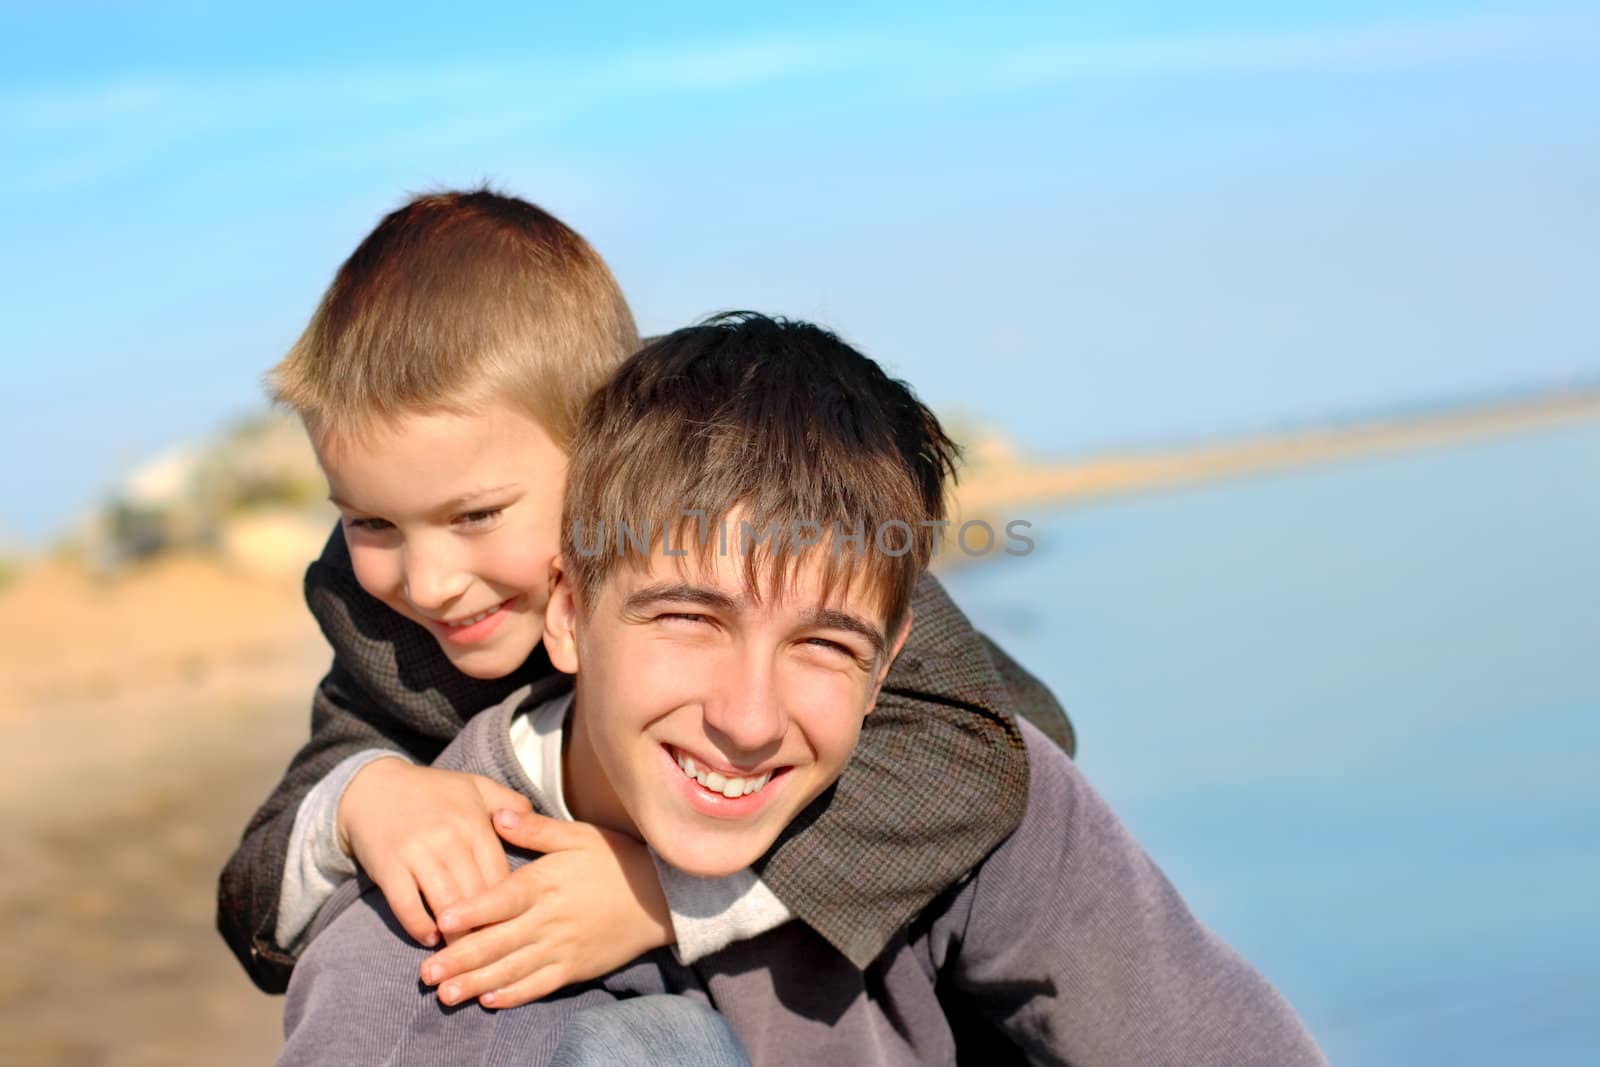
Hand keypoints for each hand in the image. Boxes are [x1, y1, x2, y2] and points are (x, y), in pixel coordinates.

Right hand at [337, 759, 533, 947]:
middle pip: (477, 895)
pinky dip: (419, 926)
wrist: (373, 786)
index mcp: (475, 823)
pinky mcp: (388, 866)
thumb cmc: (432, 792)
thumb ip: (511, 803)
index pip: (500, 875)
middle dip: (488, 927)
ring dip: (457, 934)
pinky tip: (430, 938)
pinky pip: (407, 905)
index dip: (510, 906)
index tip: (518, 928)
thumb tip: (539, 824)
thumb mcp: (476, 787)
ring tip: (466, 955)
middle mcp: (449, 838)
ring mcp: (417, 853)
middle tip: (496, 952)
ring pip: (446, 904)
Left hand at [419, 809, 673, 1008]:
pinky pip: (539, 986)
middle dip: (459, 959)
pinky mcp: (575, 968)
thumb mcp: (579, 835)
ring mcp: (562, 948)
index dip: (471, 911)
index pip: (502, 899)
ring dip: (477, 983)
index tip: (440, 921)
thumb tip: (497, 815)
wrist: (661, 897)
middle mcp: (550, 919)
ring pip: (512, 969)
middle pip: (498, 942)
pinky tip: (489, 1001)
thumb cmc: (616, 860)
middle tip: (426, 973)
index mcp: (546, 884)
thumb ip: (536, 830)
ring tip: (446, 994)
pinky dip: (513, 995)